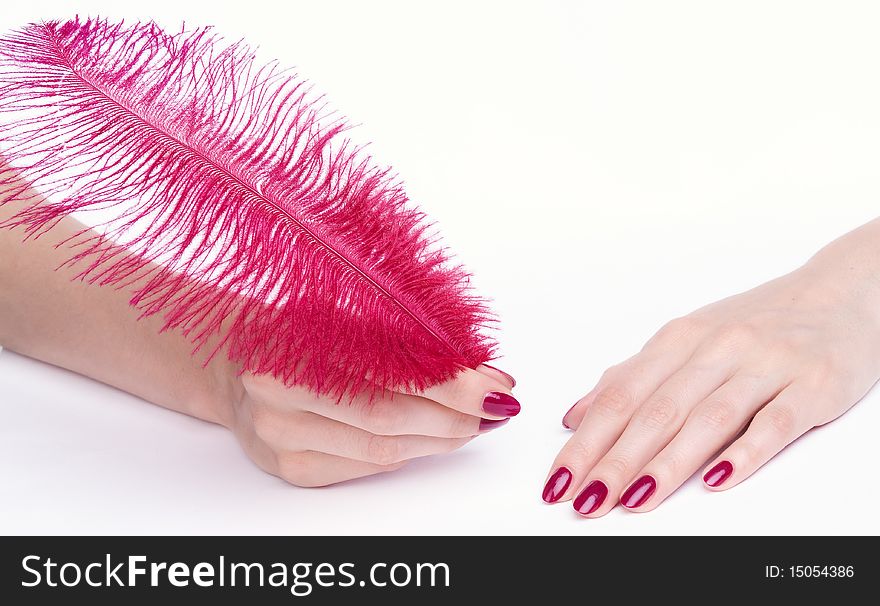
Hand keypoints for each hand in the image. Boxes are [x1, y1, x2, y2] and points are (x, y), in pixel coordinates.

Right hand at [1, 159, 519, 487]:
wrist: (233, 359)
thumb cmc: (295, 326)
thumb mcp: (337, 311)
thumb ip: (395, 336)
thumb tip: (473, 365)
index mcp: (287, 345)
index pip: (387, 375)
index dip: (448, 383)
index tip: (492, 380)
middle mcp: (274, 398)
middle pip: (388, 419)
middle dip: (455, 415)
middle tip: (495, 405)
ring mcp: (278, 440)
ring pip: (383, 451)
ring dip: (441, 438)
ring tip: (476, 422)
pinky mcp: (289, 469)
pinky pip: (366, 466)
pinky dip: (410, 452)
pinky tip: (436, 437)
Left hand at [543, 218, 879, 514]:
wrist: (841, 291)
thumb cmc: (755, 323)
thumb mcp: (687, 341)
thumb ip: (631, 377)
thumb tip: (574, 417)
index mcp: (678, 340)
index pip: (620, 397)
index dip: (586, 442)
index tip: (559, 480)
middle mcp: (716, 349)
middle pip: (656, 411)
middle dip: (615, 461)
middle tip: (585, 500)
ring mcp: (765, 365)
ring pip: (708, 419)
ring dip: (667, 463)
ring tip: (633, 499)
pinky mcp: (812, 384)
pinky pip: (776, 422)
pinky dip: (746, 451)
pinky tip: (716, 480)